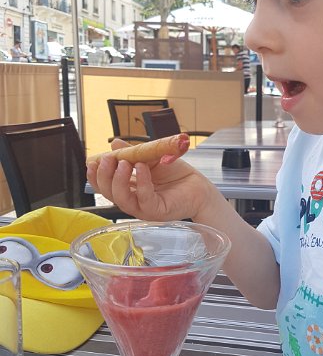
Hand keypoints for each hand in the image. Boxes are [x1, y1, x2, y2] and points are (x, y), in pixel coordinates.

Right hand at [87, 139, 214, 220]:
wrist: (199, 185)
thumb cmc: (177, 175)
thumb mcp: (151, 159)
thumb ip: (133, 153)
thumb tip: (114, 144)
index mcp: (129, 189)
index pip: (105, 186)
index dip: (95, 175)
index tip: (92, 161)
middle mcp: (133, 201)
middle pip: (109, 193)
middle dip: (104, 176)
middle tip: (108, 159)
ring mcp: (143, 208)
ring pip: (121, 199)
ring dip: (119, 180)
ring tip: (124, 163)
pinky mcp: (157, 211)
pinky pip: (144, 198)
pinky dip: (141, 182)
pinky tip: (142, 168)